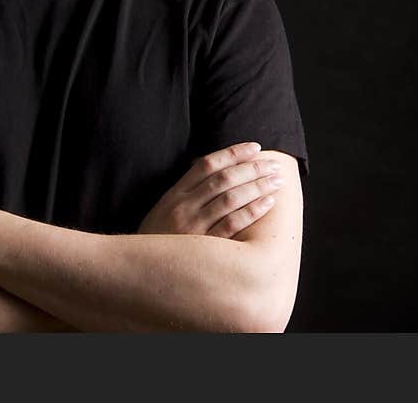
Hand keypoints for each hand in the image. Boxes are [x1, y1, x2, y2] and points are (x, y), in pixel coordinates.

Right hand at [138, 142, 283, 238]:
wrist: (141, 270)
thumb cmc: (159, 239)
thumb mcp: (165, 209)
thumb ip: (187, 191)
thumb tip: (211, 169)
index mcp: (175, 194)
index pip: (207, 164)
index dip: (233, 153)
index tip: (255, 148)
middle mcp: (183, 206)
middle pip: (223, 179)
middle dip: (252, 168)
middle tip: (274, 165)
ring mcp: (192, 226)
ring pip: (230, 199)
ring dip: (257, 187)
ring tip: (277, 181)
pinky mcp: (202, 248)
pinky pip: (231, 225)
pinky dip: (251, 211)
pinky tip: (268, 203)